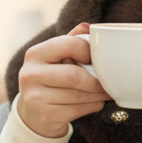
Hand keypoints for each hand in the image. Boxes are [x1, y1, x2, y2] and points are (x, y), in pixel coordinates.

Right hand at [16, 23, 110, 137]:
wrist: (33, 116)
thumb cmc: (51, 81)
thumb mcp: (56, 58)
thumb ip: (71, 41)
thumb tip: (88, 26)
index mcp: (35, 54)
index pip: (69, 45)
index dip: (89, 52)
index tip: (98, 59)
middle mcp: (30, 74)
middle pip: (74, 75)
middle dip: (97, 80)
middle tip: (111, 82)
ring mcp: (35, 97)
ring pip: (79, 95)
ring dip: (99, 95)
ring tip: (106, 92)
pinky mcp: (46, 116)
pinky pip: (79, 110)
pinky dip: (94, 106)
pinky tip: (96, 103)